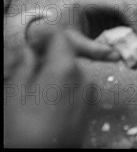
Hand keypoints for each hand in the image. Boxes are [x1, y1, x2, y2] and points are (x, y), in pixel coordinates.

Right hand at [4, 32, 89, 147]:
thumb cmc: (24, 130)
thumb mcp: (15, 95)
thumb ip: (23, 66)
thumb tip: (27, 50)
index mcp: (66, 67)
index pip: (59, 37)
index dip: (44, 36)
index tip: (32, 43)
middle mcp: (84, 76)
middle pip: (67, 55)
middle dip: (49, 57)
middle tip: (30, 68)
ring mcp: (90, 93)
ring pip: (73, 72)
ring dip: (57, 74)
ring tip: (36, 90)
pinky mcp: (90, 108)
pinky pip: (77, 88)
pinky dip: (65, 88)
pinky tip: (48, 103)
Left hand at [25, 0, 136, 63]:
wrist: (49, 32)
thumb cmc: (59, 35)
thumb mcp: (75, 46)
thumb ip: (96, 52)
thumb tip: (118, 58)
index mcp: (92, 3)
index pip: (120, 7)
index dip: (133, 21)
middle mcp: (103, 2)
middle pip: (129, 11)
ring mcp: (107, 9)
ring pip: (130, 17)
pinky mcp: (109, 17)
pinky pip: (125, 24)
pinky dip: (131, 36)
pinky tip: (132, 49)